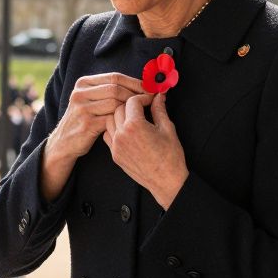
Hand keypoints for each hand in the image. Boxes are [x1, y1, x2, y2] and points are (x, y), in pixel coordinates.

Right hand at [49, 72, 146, 161]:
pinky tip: (132, 123)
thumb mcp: (89, 100)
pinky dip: (124, 119)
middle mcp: (80, 93)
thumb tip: (138, 84)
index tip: (149, 87)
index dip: (134, 82)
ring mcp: (82, 108)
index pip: (114, 77)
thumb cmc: (84, 120)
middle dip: (136, 93)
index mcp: (83, 83)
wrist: (65, 142)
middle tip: (151, 99)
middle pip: (116, 88)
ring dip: (132, 107)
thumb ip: (107, 90)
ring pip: (115, 102)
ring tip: (144, 110)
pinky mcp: (87, 124)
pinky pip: (111, 118)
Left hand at [104, 91, 188, 209]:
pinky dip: (114, 129)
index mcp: (135, 126)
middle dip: (131, 104)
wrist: (166, 181)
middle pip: (119, 108)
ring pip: (110, 120)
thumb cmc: (170, 158)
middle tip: (143, 107)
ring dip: (120, 115)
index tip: (150, 99)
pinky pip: (108, 135)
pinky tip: (127, 130)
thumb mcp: (168, 129)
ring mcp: (116, 146)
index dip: (143, 97)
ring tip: (134, 118)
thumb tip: (159, 97)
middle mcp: (122, 135)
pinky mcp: (115, 155)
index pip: (132, 101)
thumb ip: (160, 110)